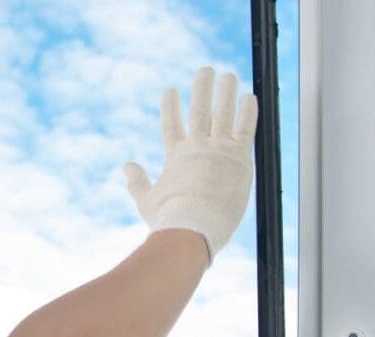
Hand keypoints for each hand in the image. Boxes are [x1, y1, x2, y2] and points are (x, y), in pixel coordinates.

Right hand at [124, 66, 258, 264]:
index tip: (170, 90)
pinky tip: (249, 95)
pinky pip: (245, 129)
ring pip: (223, 113)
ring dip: (225, 92)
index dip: (170, 107)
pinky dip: (247, 111)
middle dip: (202, 88)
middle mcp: (197, 147)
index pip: (171, 125)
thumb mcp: (146, 201)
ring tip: (228, 75)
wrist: (192, 227)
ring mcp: (218, 150)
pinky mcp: (239, 158)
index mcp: (175, 157)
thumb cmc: (169, 220)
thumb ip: (136, 182)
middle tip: (206, 70)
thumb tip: (125, 166)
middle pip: (200, 110)